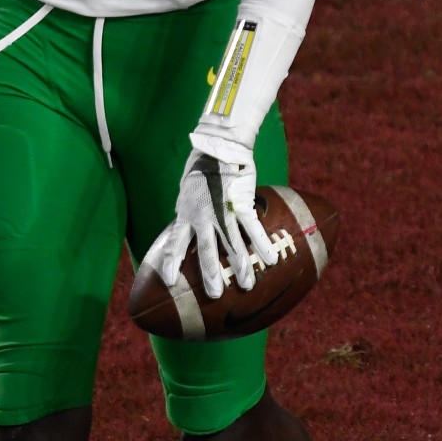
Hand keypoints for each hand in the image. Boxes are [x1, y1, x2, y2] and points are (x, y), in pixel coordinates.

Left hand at [158, 147, 278, 298]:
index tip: (170, 281)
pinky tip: (271, 260)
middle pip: (205, 251)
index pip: (175, 243)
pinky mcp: (240, 204)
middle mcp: (202, 216)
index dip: (172, 263)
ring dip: (240, 266)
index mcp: (185, 213)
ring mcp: (222, 211)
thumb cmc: (201, 169)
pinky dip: (262, 245)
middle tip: (214, 294)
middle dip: (210, 275)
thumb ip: (187, 213)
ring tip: (246, 285)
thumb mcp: (186, 193)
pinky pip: (253, 228)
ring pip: (232, 245)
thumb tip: (183, 230)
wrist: (218, 147)